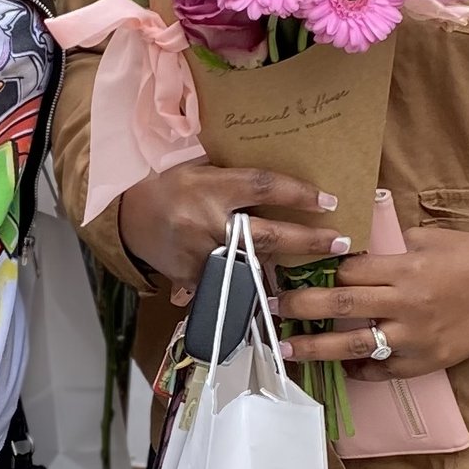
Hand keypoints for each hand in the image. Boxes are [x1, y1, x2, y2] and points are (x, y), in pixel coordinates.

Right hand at [114, 165, 348, 306]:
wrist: (127, 216)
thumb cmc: (170, 186)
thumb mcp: (200, 169)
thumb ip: (235, 178)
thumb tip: (281, 179)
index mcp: (212, 187)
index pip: (264, 187)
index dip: (298, 193)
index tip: (329, 201)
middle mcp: (207, 221)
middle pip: (266, 235)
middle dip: (307, 240)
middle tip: (341, 242)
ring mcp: (200, 253)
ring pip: (252, 266)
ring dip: (286, 271)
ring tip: (319, 274)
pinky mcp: (192, 277)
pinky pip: (227, 285)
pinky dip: (249, 290)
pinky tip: (273, 299)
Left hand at [280, 227, 468, 377]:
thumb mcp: (433, 238)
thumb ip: (393, 246)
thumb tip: (354, 252)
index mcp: (407, 268)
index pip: (348, 269)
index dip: (317, 268)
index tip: (291, 269)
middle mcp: (407, 304)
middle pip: (342, 304)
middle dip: (300, 304)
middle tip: (269, 306)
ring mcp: (416, 338)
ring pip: (356, 344)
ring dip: (316, 347)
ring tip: (287, 347)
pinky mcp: (427, 362)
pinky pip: (384, 370)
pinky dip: (361, 369)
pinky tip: (341, 365)